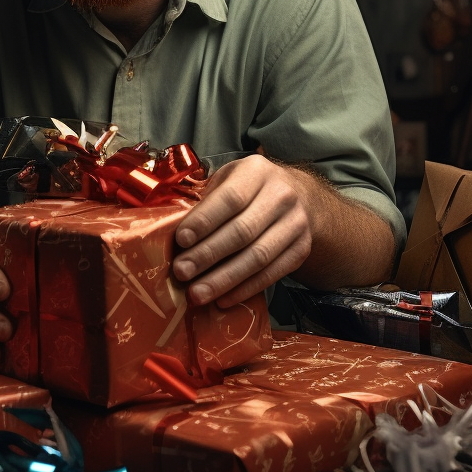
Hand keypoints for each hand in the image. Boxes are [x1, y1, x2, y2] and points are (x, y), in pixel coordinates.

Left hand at [172, 155, 313, 307]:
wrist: (300, 196)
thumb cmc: (249, 190)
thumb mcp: (228, 179)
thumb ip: (205, 198)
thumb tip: (169, 225)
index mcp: (256, 172)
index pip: (230, 198)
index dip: (204, 221)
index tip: (181, 240)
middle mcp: (281, 195)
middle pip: (242, 231)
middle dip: (208, 255)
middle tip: (181, 272)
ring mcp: (296, 223)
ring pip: (257, 257)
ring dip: (224, 279)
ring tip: (197, 293)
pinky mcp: (301, 249)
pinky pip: (272, 274)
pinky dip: (245, 289)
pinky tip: (223, 299)